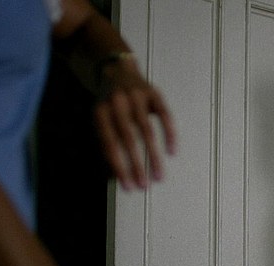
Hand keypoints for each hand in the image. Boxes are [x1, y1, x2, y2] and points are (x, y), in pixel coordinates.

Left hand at [94, 56, 176, 190]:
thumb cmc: (109, 103)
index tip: (128, 186)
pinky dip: (170, 135)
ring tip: (159, 175)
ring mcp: (137, 96)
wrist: (117, 70)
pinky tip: (173, 151)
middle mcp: (118, 102)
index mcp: (100, 111)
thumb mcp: (100, 119)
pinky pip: (165, 116)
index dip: (119, 167)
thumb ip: (105, 143)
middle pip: (129, 139)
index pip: (110, 144)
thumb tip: (114, 175)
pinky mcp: (154, 93)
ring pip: (148, 130)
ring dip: (154, 156)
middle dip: (137, 165)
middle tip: (144, 185)